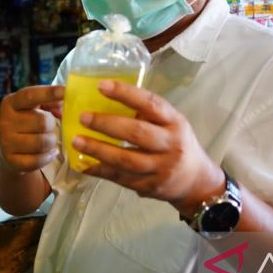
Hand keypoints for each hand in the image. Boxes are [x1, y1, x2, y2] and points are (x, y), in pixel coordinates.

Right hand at [0, 85, 63, 174]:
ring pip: (42, 142)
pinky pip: (38, 160)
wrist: (6, 151)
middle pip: (42, 122)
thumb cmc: (25, 123)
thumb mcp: (33, 108)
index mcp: (10, 103)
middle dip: (52, 124)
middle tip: (51, 126)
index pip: (30, 96)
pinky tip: (49, 152)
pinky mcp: (11, 161)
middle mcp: (5, 121)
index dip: (49, 93)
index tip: (65, 90)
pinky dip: (48, 156)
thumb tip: (65, 101)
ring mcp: (6, 142)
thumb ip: (50, 101)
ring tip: (49, 139)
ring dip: (51, 141)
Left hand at [73, 80, 224, 217]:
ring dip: (98, 150)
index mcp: (175, 122)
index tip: (101, 86)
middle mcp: (170, 145)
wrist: (196, 182)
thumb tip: (108, 100)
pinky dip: (100, 170)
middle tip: (83, 117)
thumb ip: (148, 114)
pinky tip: (83, 164)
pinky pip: (120, 178)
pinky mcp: (150, 187)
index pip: (151, 103)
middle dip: (106, 124)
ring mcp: (160, 168)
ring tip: (76, 141)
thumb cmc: (177, 144)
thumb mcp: (172, 124)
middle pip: (136, 132)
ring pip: (125, 159)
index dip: (125, 93)